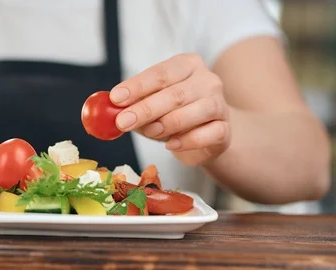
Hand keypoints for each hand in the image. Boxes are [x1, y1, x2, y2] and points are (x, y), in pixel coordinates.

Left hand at [109, 53, 230, 165]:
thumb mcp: (152, 106)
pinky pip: (207, 135)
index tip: (115, 98)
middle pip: (174, 94)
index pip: (160, 73)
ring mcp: (220, 104)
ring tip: (148, 132)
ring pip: (193, 113)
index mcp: (187, 65)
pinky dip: (186, 141)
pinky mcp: (225, 129)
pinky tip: (171, 145)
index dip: (137, 86)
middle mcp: (207, 80)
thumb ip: (134, 105)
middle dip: (145, 109)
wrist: (207, 136)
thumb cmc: (174, 115)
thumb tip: (110, 111)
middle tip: (123, 121)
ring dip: (165, 124)